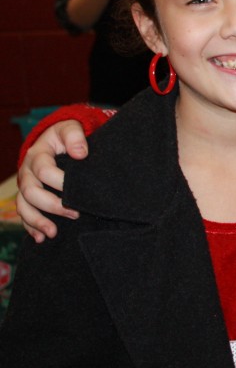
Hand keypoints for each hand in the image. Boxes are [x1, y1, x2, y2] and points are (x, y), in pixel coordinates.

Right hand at [16, 121, 87, 241]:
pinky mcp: (28, 197)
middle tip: (74, 213)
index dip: (59, 182)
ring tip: (53, 233)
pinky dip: (31, 227)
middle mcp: (27, 172)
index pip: (44, 171)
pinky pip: (24, 214)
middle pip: (30, 192)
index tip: (77, 191)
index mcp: (37, 155)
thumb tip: (80, 153)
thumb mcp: (70, 128)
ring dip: (37, 221)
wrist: (56, 141)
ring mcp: (26, 186)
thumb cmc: (66, 136)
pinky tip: (41, 238)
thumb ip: (75, 136)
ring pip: (24, 206)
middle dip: (51, 205)